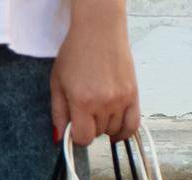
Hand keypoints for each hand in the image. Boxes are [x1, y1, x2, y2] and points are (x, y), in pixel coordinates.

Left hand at [51, 0, 138, 144]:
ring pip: (114, 130)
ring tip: (100, 110)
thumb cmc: (76, 51)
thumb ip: (58, 112)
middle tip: (86, 110)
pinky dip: (125, 132)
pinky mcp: (133, 94)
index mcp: (82, 101)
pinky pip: (133, 125)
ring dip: (105, 125)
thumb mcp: (57, 82)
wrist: (99, 30)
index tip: (75, 129)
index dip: (77, 136)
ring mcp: (120, 99)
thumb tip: (61, 138)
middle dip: (90, 126)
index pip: (83, 138)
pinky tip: (117, 131)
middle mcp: (103, 102)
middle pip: (97, 134)